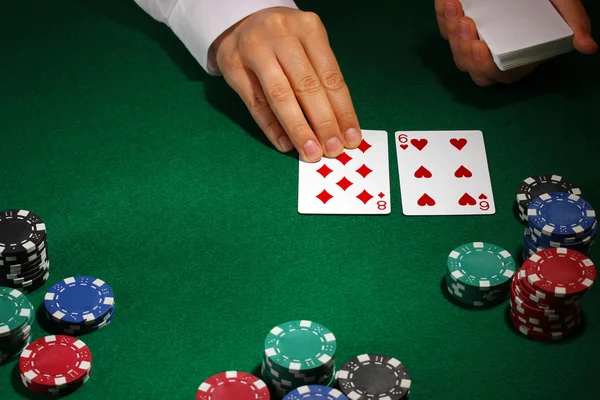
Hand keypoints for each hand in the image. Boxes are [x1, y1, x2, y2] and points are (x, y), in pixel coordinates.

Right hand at [211, 7, 361, 161]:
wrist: (240, 21)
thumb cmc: (283, 41)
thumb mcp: (307, 46)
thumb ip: (321, 79)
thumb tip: (338, 126)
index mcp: (308, 28)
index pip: (330, 76)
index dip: (342, 110)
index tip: (351, 137)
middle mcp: (281, 35)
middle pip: (306, 86)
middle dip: (323, 123)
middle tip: (333, 150)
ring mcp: (254, 49)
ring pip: (280, 96)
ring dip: (298, 128)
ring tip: (311, 152)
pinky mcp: (232, 66)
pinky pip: (255, 103)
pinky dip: (271, 127)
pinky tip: (285, 144)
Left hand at [435, 0, 597, 85]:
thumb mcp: (562, 4)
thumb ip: (574, 22)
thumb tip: (589, 47)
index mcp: (513, 59)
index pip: (494, 74)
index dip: (483, 66)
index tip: (481, 46)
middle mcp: (490, 54)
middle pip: (468, 64)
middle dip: (462, 46)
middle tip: (465, 22)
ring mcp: (472, 40)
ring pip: (453, 48)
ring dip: (450, 31)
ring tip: (454, 8)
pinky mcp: (458, 26)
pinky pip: (444, 28)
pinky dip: (442, 17)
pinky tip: (446, 2)